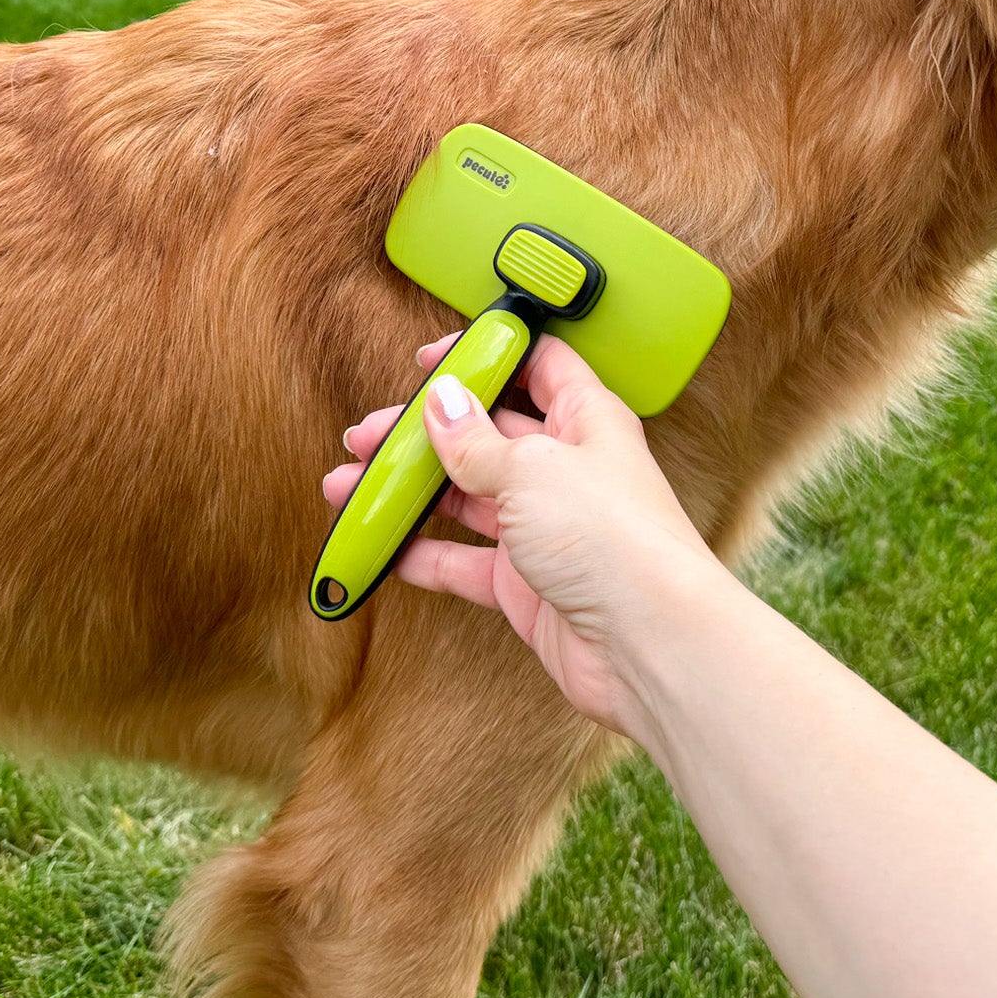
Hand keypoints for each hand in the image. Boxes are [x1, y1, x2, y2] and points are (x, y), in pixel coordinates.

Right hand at [324, 334, 723, 737]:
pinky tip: (380, 548)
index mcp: (586, 419)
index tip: (428, 361)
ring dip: (409, 492)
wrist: (648, 642)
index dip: (486, 355)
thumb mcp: (531, 468)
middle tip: (365, 436)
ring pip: (467, 498)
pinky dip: (422, 555)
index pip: (536, 365)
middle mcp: (567, 468)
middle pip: (486, 434)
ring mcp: (547, 527)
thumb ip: (477, 440)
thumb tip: (441, 401)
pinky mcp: (529, 584)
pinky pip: (465, 562)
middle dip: (424, 432)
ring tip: (347, 487)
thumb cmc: (613, 538)